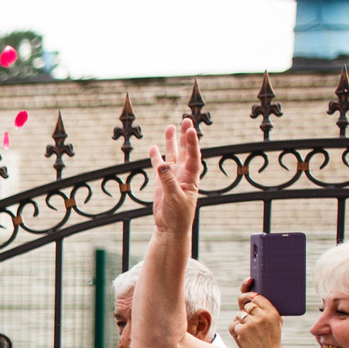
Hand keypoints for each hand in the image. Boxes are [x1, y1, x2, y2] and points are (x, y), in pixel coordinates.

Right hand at [151, 120, 200, 237]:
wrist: (170, 227)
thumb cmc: (178, 215)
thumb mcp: (175, 198)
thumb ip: (168, 181)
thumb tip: (162, 165)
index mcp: (192, 177)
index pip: (194, 155)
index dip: (192, 142)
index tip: (190, 130)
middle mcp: (183, 173)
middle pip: (186, 151)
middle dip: (185, 136)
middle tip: (186, 120)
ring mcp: (173, 176)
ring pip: (172, 155)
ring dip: (172, 142)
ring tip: (170, 127)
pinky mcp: (162, 181)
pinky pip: (159, 165)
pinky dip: (156, 156)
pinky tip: (154, 147)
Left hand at [229, 284, 282, 347]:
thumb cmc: (271, 338)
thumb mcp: (277, 322)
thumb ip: (268, 309)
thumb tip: (254, 295)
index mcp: (273, 312)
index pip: (257, 297)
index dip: (252, 301)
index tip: (252, 304)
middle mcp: (263, 316)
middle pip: (246, 305)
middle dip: (247, 313)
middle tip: (252, 324)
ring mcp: (252, 322)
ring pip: (239, 314)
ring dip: (241, 322)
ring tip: (251, 333)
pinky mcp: (242, 330)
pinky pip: (234, 325)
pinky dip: (236, 331)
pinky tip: (245, 338)